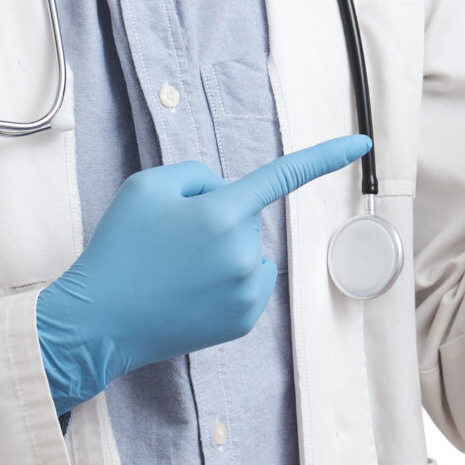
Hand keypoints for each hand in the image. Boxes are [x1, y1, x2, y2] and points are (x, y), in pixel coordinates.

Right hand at [35, 134, 370, 412]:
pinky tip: (190, 292)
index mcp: (221, 213)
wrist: (99, 320)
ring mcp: (247, 291)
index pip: (283, 175)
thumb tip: (227, 193)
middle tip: (169, 241)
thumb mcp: (146, 187)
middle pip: (245, 215)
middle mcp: (244, 252)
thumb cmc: (119, 248)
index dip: (327, 156)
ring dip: (223, 251)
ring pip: (248, 250)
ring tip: (176, 271)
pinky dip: (227, 281)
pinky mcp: (244, 321)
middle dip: (217, 217)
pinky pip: (249, 282)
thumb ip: (196, 175)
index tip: (364, 144)